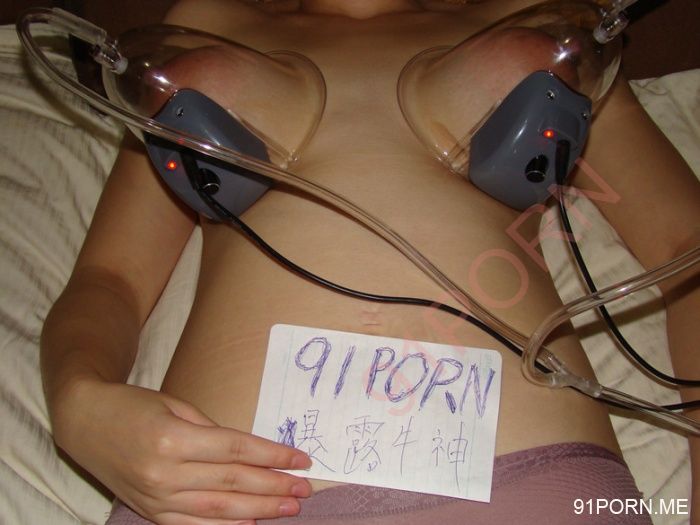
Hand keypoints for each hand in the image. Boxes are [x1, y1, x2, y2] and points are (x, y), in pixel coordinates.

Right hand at [52, 379, 311, 523]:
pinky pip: (193, 524)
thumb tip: (250, 453)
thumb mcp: (176, 406)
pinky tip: (251, 521)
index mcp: (173, 439)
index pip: (236, 451)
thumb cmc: (134, 406)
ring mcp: (156, 497)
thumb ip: (212, 431)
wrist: (85, 421)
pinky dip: (225, 524)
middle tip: (304, 488)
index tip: (301, 459)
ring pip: (218, 507)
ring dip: (259, 509)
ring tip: (289, 508)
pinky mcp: (150, 511)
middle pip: (232, 481)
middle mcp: (165, 473)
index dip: (272, 456)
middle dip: (274, 486)